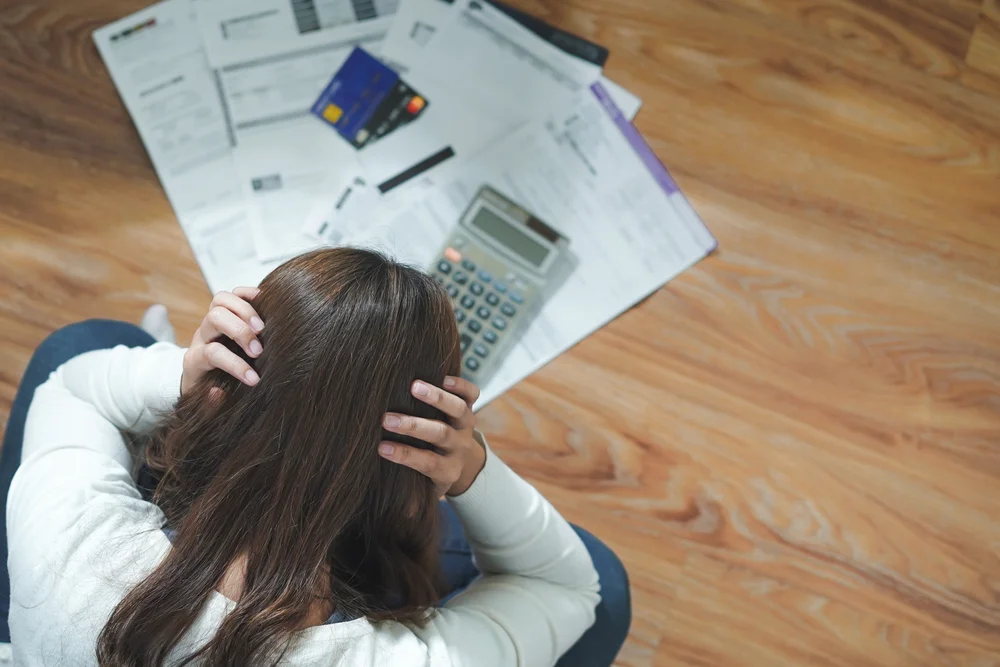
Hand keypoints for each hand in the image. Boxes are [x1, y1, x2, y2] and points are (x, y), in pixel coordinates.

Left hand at [181, 287, 264, 394]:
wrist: (199, 377)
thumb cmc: (208, 390)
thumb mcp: (203, 403)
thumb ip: (209, 403)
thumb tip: (217, 393)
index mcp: (195, 359)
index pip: (212, 353)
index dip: (234, 365)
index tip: (254, 379)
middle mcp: (202, 336)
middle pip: (215, 318)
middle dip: (239, 331)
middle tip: (258, 349)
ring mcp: (212, 321)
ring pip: (221, 300)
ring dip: (245, 311)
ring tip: (263, 328)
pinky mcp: (226, 312)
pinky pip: (233, 294)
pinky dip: (248, 293)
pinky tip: (263, 301)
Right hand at [379, 377, 485, 496]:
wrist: (464, 462)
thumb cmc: (432, 474)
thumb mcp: (426, 490)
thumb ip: (415, 498)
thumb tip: (403, 517)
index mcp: (447, 469)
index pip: (427, 463)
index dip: (406, 456)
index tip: (381, 448)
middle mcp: (458, 446)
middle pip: (441, 435)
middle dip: (414, 427)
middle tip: (387, 419)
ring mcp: (466, 425)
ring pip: (459, 411)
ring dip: (437, 398)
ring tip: (414, 386)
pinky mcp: (470, 407)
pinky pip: (472, 395)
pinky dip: (461, 385)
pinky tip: (443, 376)